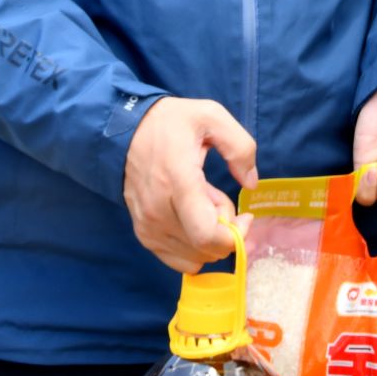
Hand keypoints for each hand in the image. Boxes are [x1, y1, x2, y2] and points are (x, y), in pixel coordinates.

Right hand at [122, 97, 257, 273]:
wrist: (125, 130)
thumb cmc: (171, 122)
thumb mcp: (212, 116)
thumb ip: (240, 147)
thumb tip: (251, 184)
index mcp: (178, 182)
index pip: (206, 235)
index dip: (235, 235)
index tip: (246, 216)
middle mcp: (159, 211)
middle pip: (205, 249)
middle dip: (225, 231)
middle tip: (220, 198)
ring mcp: (147, 225)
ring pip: (193, 257)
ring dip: (208, 237)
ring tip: (203, 203)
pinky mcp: (143, 233)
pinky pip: (176, 259)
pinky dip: (193, 246)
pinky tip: (191, 217)